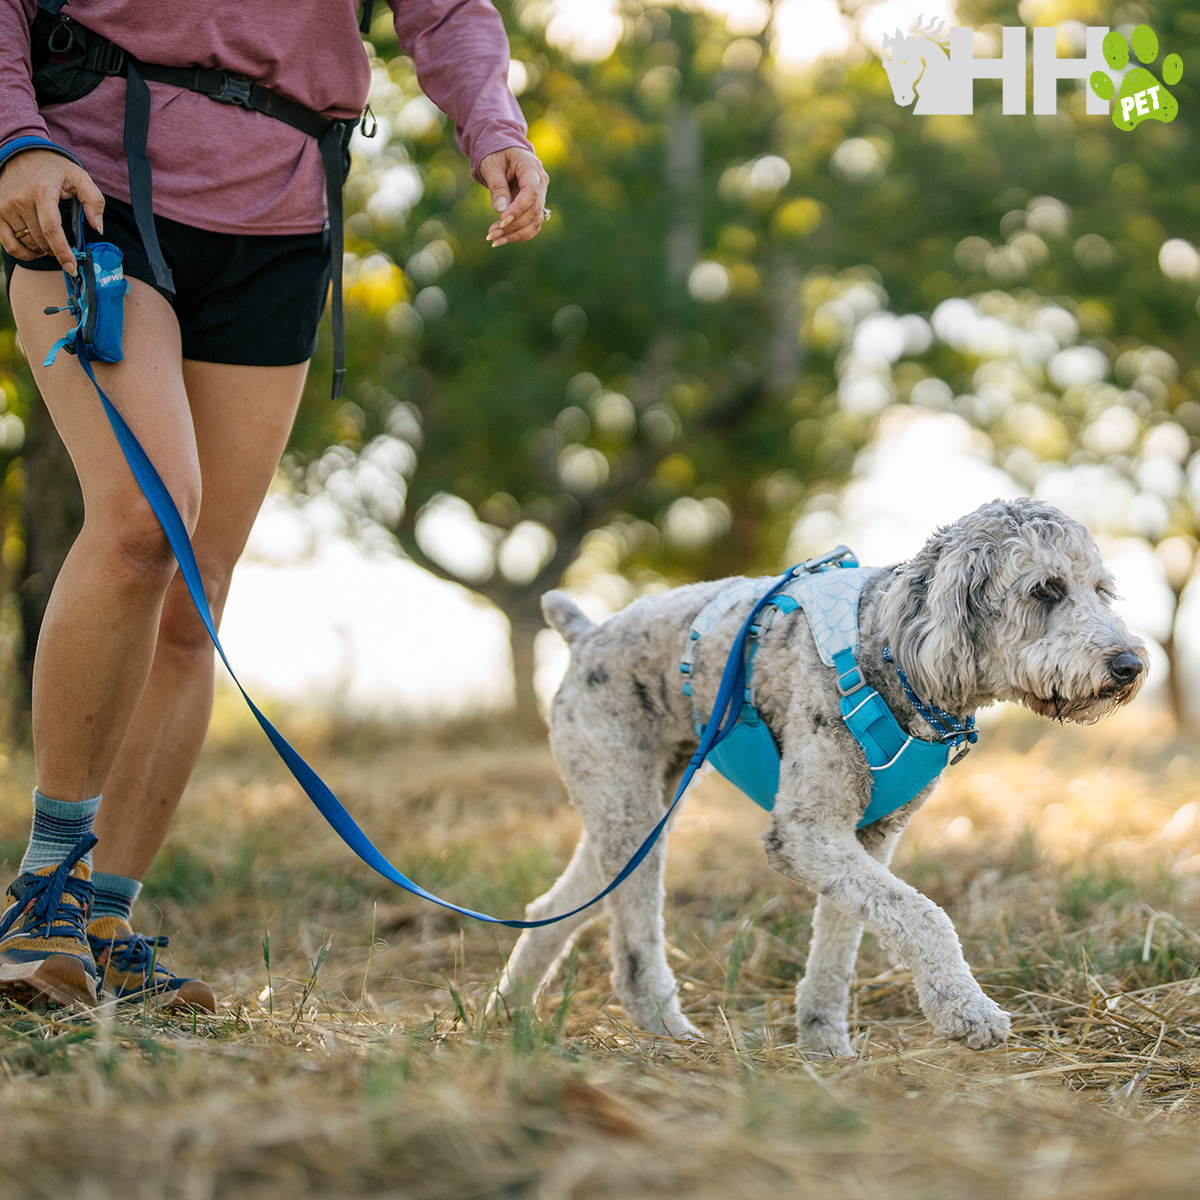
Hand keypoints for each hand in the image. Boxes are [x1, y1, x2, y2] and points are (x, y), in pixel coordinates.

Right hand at [0, 149, 104, 274]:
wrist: (22, 153)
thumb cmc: (54, 168)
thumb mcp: (80, 177)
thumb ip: (94, 201)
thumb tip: (98, 228)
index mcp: (43, 191)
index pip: (51, 229)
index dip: (63, 252)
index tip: (73, 268)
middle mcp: (21, 199)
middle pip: (41, 240)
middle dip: (57, 252)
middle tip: (67, 251)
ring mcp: (6, 206)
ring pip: (27, 243)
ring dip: (43, 251)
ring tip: (52, 244)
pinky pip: (9, 244)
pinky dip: (23, 253)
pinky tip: (36, 250)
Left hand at [480, 146, 548, 246]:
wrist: (503, 152)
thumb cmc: (496, 154)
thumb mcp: (491, 165)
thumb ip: (497, 186)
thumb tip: (501, 210)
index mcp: (531, 167)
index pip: (531, 192)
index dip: (518, 208)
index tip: (501, 220)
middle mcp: (541, 183)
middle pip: (534, 211)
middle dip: (513, 225)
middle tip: (491, 234)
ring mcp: (540, 196)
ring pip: (535, 221)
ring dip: (515, 234)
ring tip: (494, 240)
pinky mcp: (534, 206)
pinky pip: (531, 224)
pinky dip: (518, 234)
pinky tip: (501, 240)